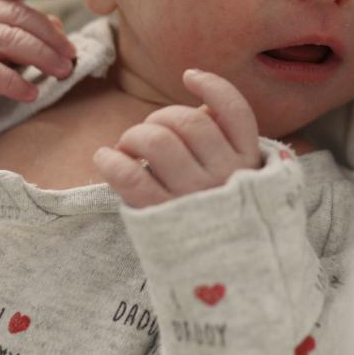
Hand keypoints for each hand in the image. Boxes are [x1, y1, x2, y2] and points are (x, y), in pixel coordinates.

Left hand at [94, 69, 262, 207]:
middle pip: (187, 121)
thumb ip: (228, 142)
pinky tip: (106, 157)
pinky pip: (130, 176)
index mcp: (247, 162)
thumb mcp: (242, 179)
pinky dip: (112, 160)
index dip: (211, 86)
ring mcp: (192, 195)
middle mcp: (224, 176)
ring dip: (135, 135)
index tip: (188, 76)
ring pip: (158, 141)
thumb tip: (202, 105)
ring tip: (129, 146)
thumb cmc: (223, 215)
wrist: (228, 278)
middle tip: (148, 133)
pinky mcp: (161, 216)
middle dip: (160, 117)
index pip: (235, 111)